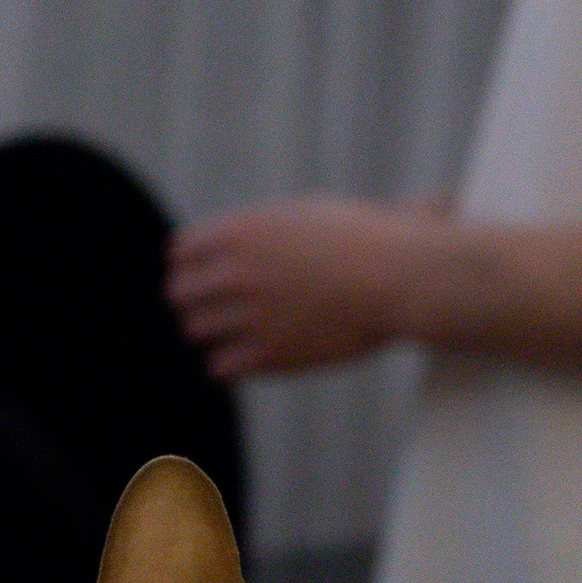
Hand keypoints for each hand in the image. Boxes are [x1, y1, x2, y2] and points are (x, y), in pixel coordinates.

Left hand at [166, 199, 457, 376]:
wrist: (401, 278)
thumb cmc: (370, 240)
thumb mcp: (311, 214)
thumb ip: (274, 229)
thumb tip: (279, 230)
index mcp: (243, 230)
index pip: (181, 252)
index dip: (192, 267)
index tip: (209, 277)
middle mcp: (238, 270)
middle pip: (180, 294)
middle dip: (196, 302)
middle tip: (218, 312)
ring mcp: (252, 314)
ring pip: (196, 331)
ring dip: (212, 334)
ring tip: (235, 337)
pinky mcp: (272, 354)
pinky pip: (220, 368)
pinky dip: (229, 365)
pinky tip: (250, 359)